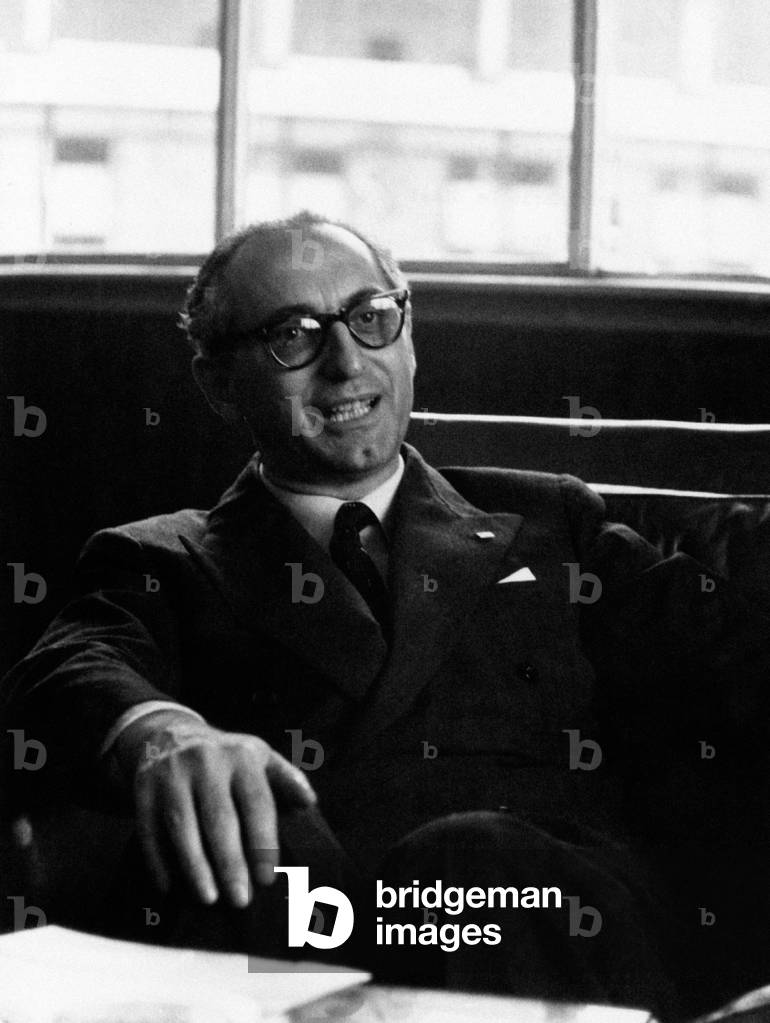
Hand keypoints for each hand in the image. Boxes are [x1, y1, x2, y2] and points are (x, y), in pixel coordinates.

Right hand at [112, 710, 316, 907]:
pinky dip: (158, 861)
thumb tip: (309, 802)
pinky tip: (169, 887)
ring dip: (195, 866)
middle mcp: (206, 762)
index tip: (267, 878)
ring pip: (183, 826)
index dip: (262, 841)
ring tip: (209, 898)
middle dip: (230, 862)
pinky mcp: (143, 788)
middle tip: (240, 900)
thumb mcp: (258, 757)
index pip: (256, 802)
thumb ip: (286, 778)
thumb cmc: (225, 758)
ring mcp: (172, 775)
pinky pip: (149, 829)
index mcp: (242, 756)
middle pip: (219, 819)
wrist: (171, 736)